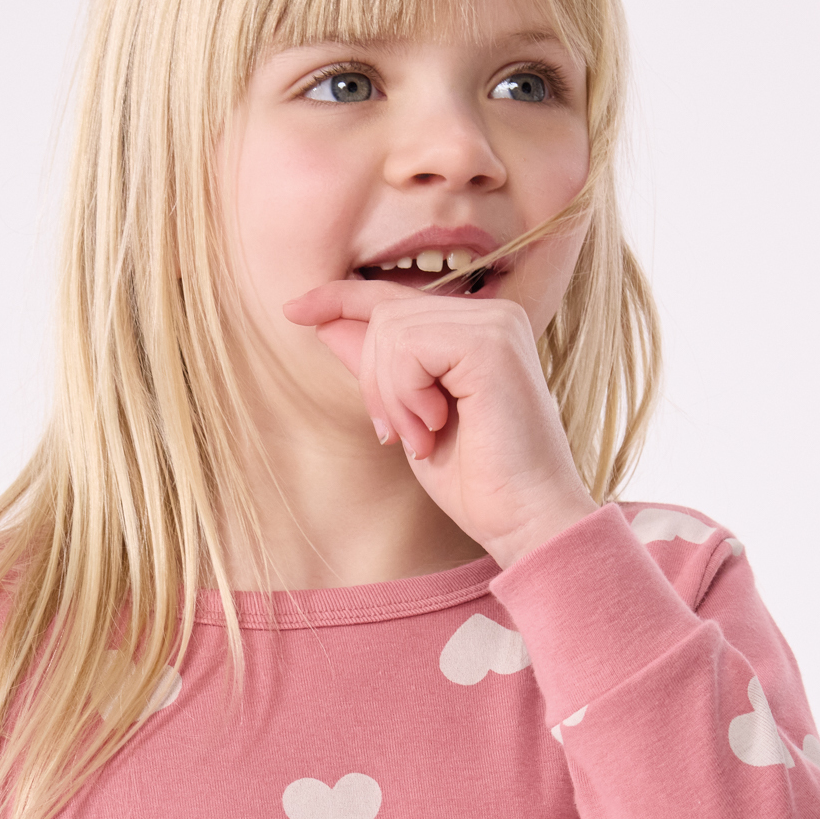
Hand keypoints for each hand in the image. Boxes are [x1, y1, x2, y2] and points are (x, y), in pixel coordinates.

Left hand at [282, 278, 593, 568]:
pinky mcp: (492, 342)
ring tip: (422, 438)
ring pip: (391, 330)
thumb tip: (326, 323)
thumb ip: (379, 367)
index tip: (293, 310)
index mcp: (478, 329)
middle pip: (384, 316)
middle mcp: (493, 315)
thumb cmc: (478, 481)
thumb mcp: (410, 417)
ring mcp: (497, 324)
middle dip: (375, 384)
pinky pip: (408, 347)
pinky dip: (406, 395)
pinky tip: (435, 427)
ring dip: (392, 396)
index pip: (395, 299)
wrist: (526, 519)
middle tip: (401, 437)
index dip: (340, 299)